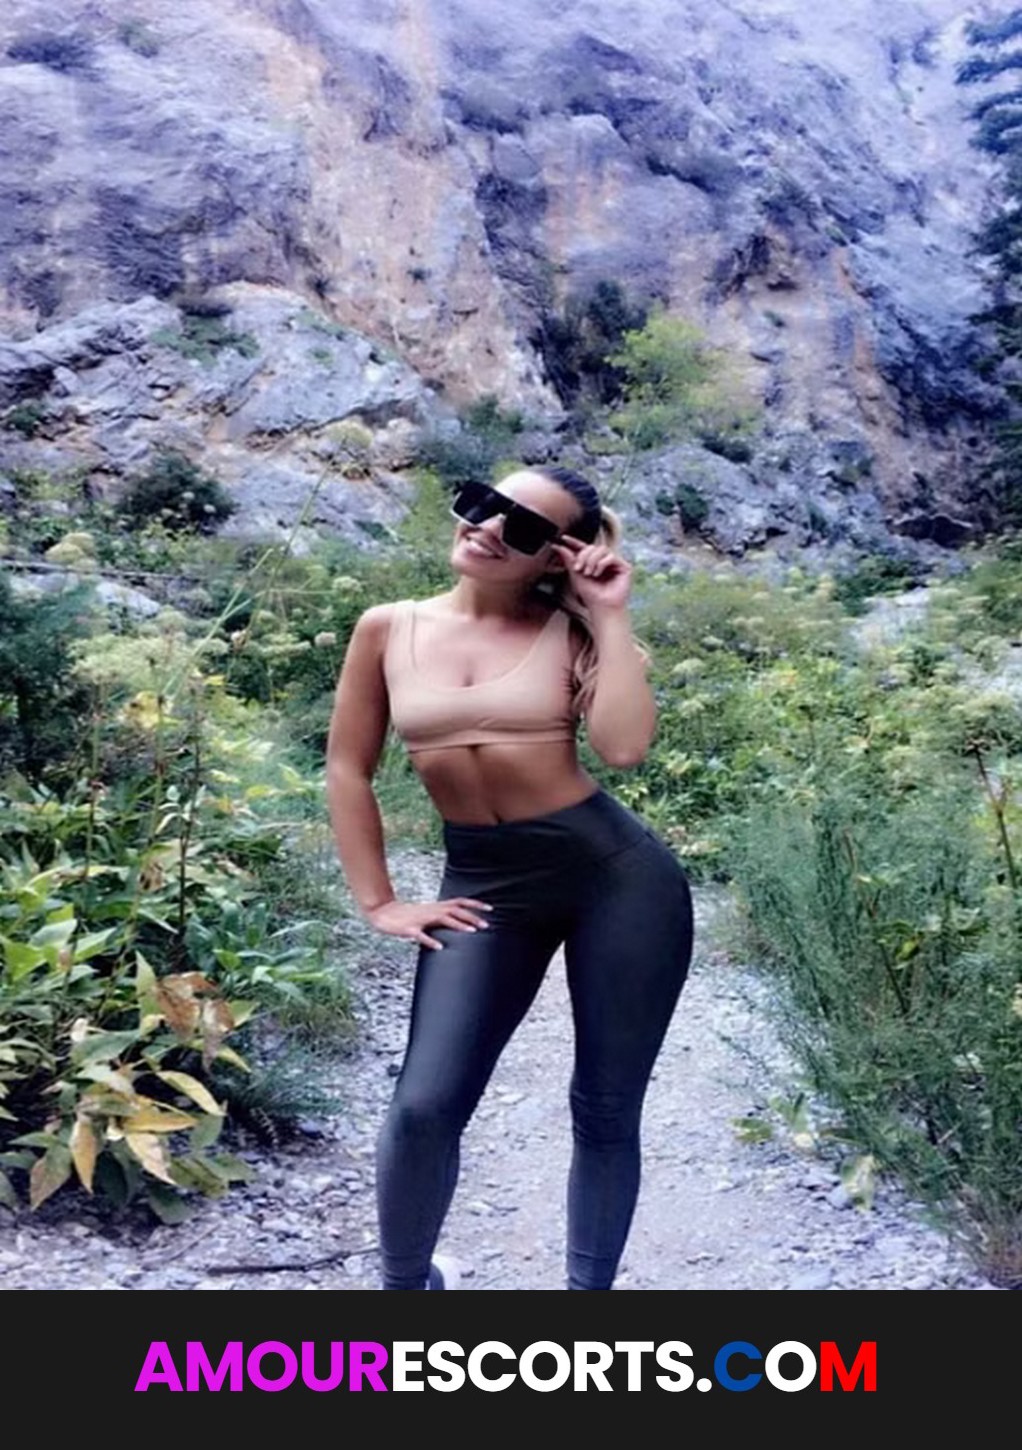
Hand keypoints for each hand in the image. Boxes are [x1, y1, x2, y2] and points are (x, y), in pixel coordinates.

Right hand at [365, 896, 493, 950]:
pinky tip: (439, 947)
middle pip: (456, 910)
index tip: (490, 909)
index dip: (475, 904)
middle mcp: (432, 910)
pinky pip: (421, 935)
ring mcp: (421, 919)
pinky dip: (431, 941)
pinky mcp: (410, 929)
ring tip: (471, 931)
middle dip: (472, 916)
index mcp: (437, 907)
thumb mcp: (429, 914)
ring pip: (443, 918)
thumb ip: (444, 916)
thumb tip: (462, 923)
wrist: (384, 913)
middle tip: (486, 925)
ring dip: (458, 925)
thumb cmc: (409, 916)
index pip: (460, 901)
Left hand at [552, 534, 631, 610]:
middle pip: (593, 547)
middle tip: (578, 569)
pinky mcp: (624, 567)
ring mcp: (615, 563)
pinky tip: (597, 574)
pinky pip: (611, 556)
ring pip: (602, 549)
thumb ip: (569, 560)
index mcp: (593, 562)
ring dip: (592, 560)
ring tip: (589, 573)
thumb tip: (559, 546)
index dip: (574, 542)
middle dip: (583, 556)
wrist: (602, 607)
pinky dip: (602, 564)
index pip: (584, 548)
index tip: (563, 539)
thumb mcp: (576, 576)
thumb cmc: (590, 595)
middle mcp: (605, 561)